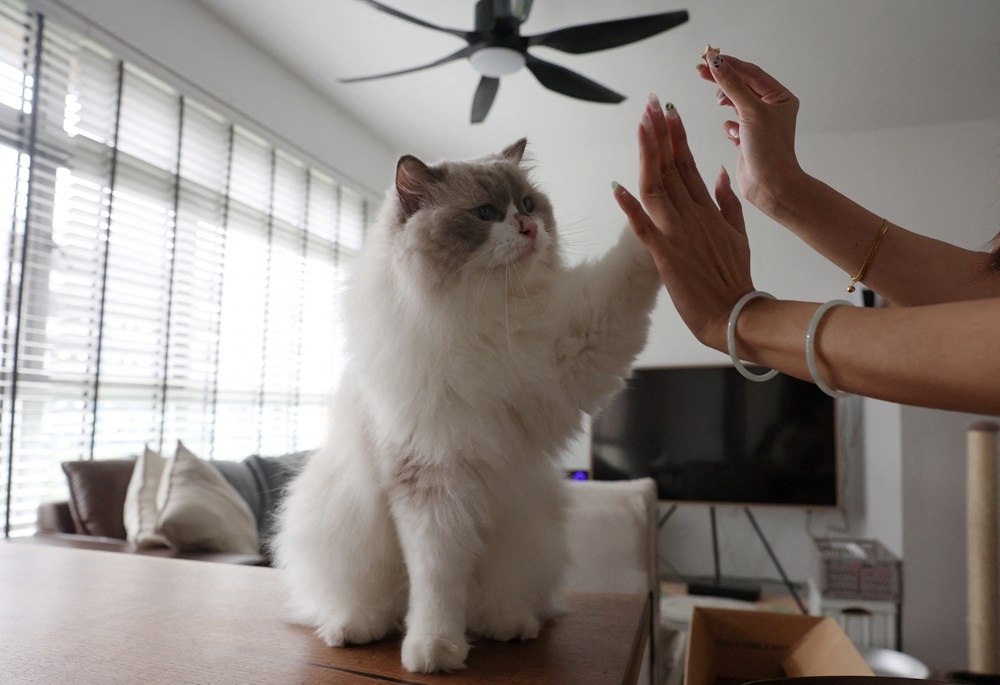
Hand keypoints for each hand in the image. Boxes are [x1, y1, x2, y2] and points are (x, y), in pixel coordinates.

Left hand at [613, 96, 753, 351]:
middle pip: (672, 168)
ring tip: (641, 126)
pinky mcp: (665, 255)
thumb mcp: (739, 233)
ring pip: (658, 187)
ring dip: (648, 155)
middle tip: (651, 104)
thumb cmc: (734, 277)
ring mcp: (678, 233)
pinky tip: (617, 186)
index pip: (688, 165)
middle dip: (660, 134)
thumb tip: (720, 172)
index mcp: (708, 209)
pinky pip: (643, 227)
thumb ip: (728, 201)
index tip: (668, 111)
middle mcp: (692, 215)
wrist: (734, 313)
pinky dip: (630, 207)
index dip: (676, 137)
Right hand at [697, 50, 803, 213]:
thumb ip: (731, 85)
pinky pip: (733, 123)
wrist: (769, 185)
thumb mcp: (749, 111)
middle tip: (700, 71)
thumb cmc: (768, 150)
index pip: (750, 72)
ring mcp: (760, 123)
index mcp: (780, 97)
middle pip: (742, 85)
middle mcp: (772, 108)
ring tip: (718, 102)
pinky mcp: (748, 138)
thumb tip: (715, 61)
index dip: (729, 64)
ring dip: (726, 101)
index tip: (707, 58)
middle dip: (723, 79)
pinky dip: (729, 126)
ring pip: (736, 103)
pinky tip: (732, 134)